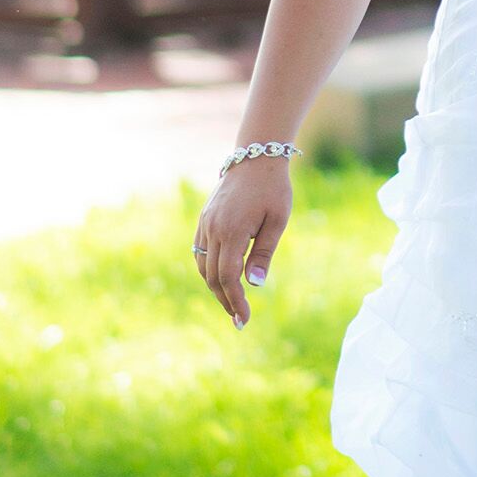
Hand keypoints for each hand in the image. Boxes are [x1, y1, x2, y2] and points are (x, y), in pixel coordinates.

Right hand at [192, 158, 292, 327]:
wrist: (255, 157)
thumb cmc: (273, 189)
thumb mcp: (276, 220)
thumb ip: (264, 253)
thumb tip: (254, 285)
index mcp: (232, 230)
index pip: (228, 277)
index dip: (236, 300)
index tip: (245, 319)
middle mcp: (213, 229)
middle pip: (213, 276)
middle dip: (225, 300)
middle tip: (239, 319)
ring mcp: (205, 224)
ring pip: (203, 266)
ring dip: (215, 288)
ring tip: (232, 303)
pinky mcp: (204, 220)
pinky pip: (200, 252)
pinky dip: (209, 270)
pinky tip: (222, 279)